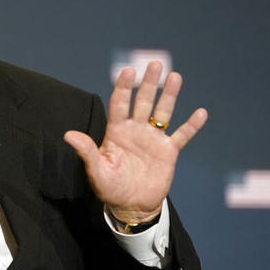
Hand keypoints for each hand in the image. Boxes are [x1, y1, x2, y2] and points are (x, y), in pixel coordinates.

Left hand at [64, 61, 207, 223]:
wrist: (131, 205)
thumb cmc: (109, 187)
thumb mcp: (96, 170)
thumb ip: (86, 150)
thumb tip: (68, 135)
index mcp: (116, 131)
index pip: (119, 103)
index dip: (123, 87)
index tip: (127, 70)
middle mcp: (135, 130)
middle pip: (142, 101)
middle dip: (148, 83)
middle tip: (154, 63)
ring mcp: (153, 139)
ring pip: (163, 112)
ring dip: (169, 95)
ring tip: (175, 76)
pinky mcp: (168, 152)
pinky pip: (182, 136)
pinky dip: (191, 125)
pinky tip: (201, 112)